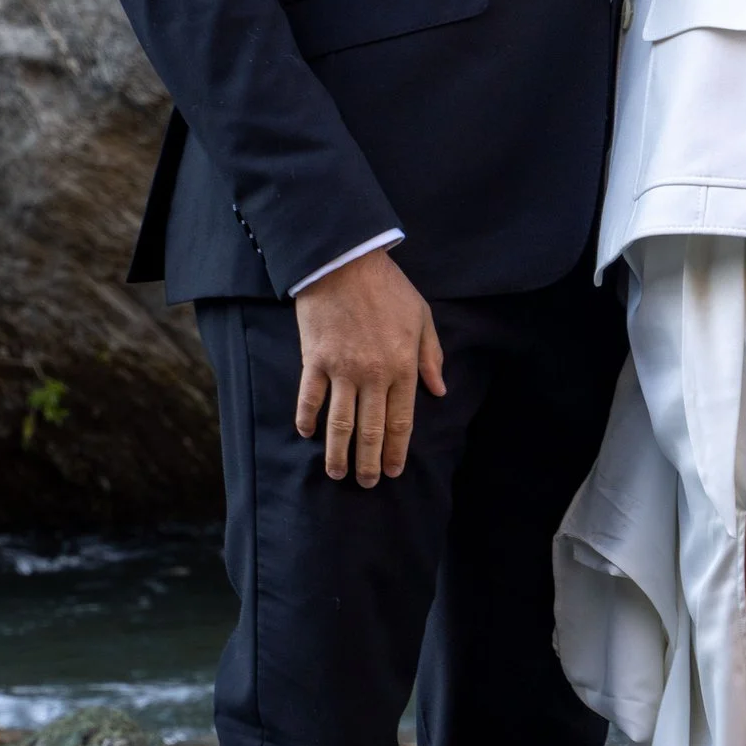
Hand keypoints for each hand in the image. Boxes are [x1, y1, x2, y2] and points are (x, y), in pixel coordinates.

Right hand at [293, 245, 445, 488]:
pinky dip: (307, 419)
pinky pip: (310, 398)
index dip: (397, 450)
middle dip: (369, 462)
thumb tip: (439, 390)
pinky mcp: (315, 360)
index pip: (401, 421)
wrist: (345, 261)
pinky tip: (307, 435)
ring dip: (338, 453)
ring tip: (337, 473)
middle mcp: (373, 375)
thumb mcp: (422, 317)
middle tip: (366, 484)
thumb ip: (431, 356)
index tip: (394, 470)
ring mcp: (342, 369)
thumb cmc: (388, 288)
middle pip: (370, 430)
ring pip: (340, 423)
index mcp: (403, 366)